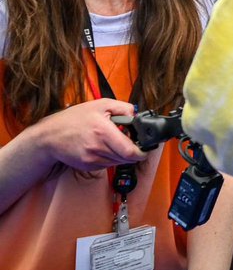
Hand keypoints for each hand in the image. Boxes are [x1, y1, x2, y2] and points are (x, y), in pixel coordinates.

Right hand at [31, 98, 147, 171]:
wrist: (49, 136)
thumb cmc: (74, 119)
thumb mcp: (101, 104)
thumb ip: (123, 108)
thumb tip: (136, 116)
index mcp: (103, 132)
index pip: (129, 151)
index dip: (141, 153)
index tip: (146, 149)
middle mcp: (98, 148)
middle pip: (126, 158)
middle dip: (134, 152)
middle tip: (133, 143)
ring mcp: (92, 159)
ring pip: (118, 162)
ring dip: (122, 155)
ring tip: (115, 142)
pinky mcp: (88, 166)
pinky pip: (107, 164)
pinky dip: (111, 158)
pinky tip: (104, 147)